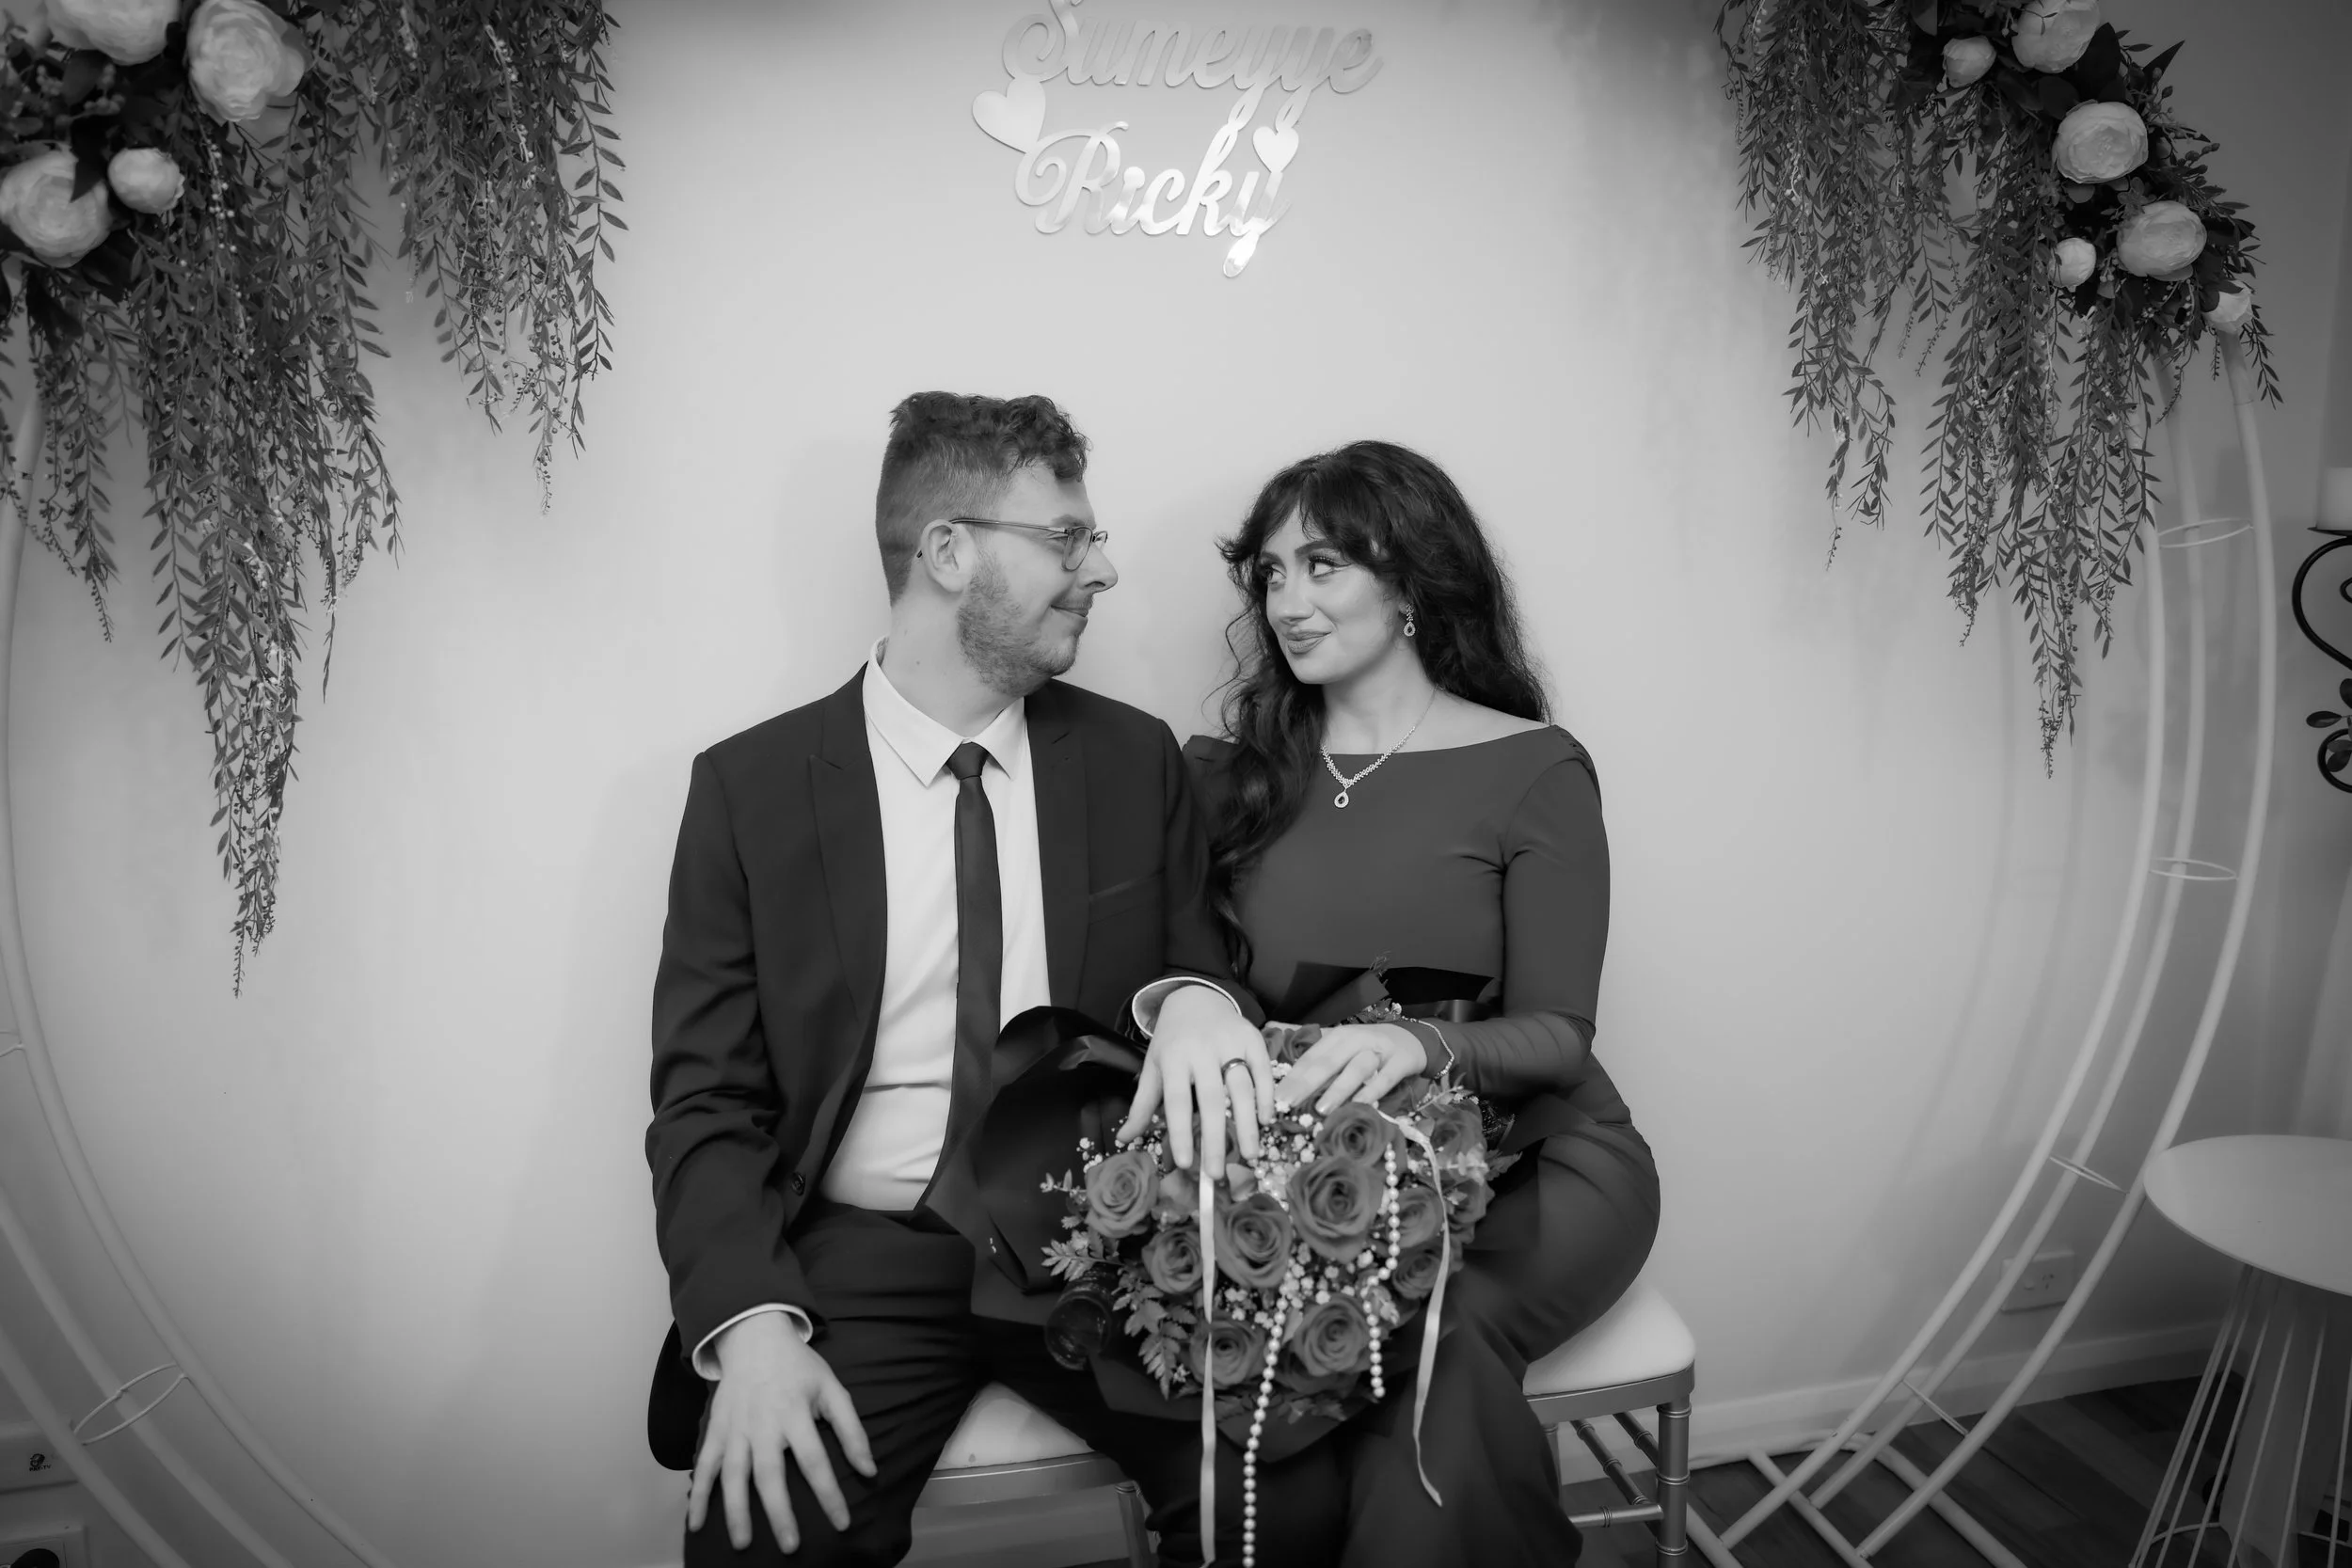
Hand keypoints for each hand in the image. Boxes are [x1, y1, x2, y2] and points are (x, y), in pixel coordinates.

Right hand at [688, 1311, 876, 1552]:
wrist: (754, 1337)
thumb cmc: (798, 1367)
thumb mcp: (832, 1389)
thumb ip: (852, 1430)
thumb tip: (870, 1471)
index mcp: (795, 1413)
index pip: (815, 1460)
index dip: (829, 1494)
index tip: (842, 1524)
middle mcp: (763, 1424)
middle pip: (770, 1474)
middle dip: (780, 1512)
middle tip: (791, 1546)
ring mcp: (735, 1429)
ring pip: (733, 1475)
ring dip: (736, 1511)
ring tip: (743, 1544)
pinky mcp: (716, 1431)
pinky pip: (705, 1466)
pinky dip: (697, 1495)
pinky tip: (694, 1523)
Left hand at [1117, 984, 1274, 1171]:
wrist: (1195, 997)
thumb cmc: (1172, 1041)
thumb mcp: (1153, 1067)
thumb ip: (1142, 1105)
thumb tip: (1123, 1140)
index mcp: (1173, 1058)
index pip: (1177, 1101)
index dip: (1181, 1133)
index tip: (1187, 1165)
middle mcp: (1201, 1050)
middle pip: (1211, 1100)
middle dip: (1216, 1139)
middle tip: (1218, 1174)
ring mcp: (1230, 1043)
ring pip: (1241, 1087)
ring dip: (1247, 1124)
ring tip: (1250, 1155)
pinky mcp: (1252, 1038)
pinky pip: (1263, 1070)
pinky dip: (1267, 1095)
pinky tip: (1266, 1121)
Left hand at [1274, 1023, 1427, 1113]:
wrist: (1412, 1039)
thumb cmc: (1368, 1046)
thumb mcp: (1340, 1043)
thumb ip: (1312, 1047)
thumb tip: (1271, 1028)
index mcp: (1337, 1037)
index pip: (1310, 1057)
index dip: (1292, 1077)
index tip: (1274, 1097)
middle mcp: (1355, 1040)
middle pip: (1328, 1062)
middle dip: (1305, 1084)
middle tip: (1287, 1104)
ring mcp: (1378, 1051)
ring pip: (1355, 1069)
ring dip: (1337, 1089)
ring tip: (1320, 1109)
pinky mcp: (1400, 1063)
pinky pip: (1384, 1079)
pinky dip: (1371, 1092)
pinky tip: (1359, 1105)